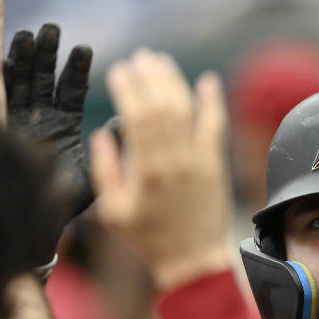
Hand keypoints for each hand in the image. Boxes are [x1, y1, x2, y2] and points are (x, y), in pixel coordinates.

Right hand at [5, 23, 94, 219]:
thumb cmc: (63, 205)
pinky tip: (2, 58)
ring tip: (28, 33)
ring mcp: (16, 121)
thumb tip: (131, 122)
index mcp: (64, 126)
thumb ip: (112, 148)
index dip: (75, 69)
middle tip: (52, 28)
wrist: (29, 224)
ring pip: (19, 82)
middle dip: (48, 53)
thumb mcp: (94, 176)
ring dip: (23, 58)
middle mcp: (39, 119)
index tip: (83, 48)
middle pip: (43, 78)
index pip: (71, 90)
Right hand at [90, 49, 229, 289]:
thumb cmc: (148, 239)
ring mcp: (198, 160)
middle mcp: (174, 160)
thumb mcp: (113, 211)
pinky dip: (213, 101)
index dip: (128, 89)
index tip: (119, 71)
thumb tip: (102, 134)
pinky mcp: (216, 164)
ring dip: (174, 81)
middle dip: (149, 77)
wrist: (192, 260)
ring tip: (160, 62)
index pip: (136, 116)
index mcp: (145, 170)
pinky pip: (216, 126)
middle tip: (138, 58)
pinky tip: (208, 81)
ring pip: (186, 110)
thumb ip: (104, 171)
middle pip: (161, 106)